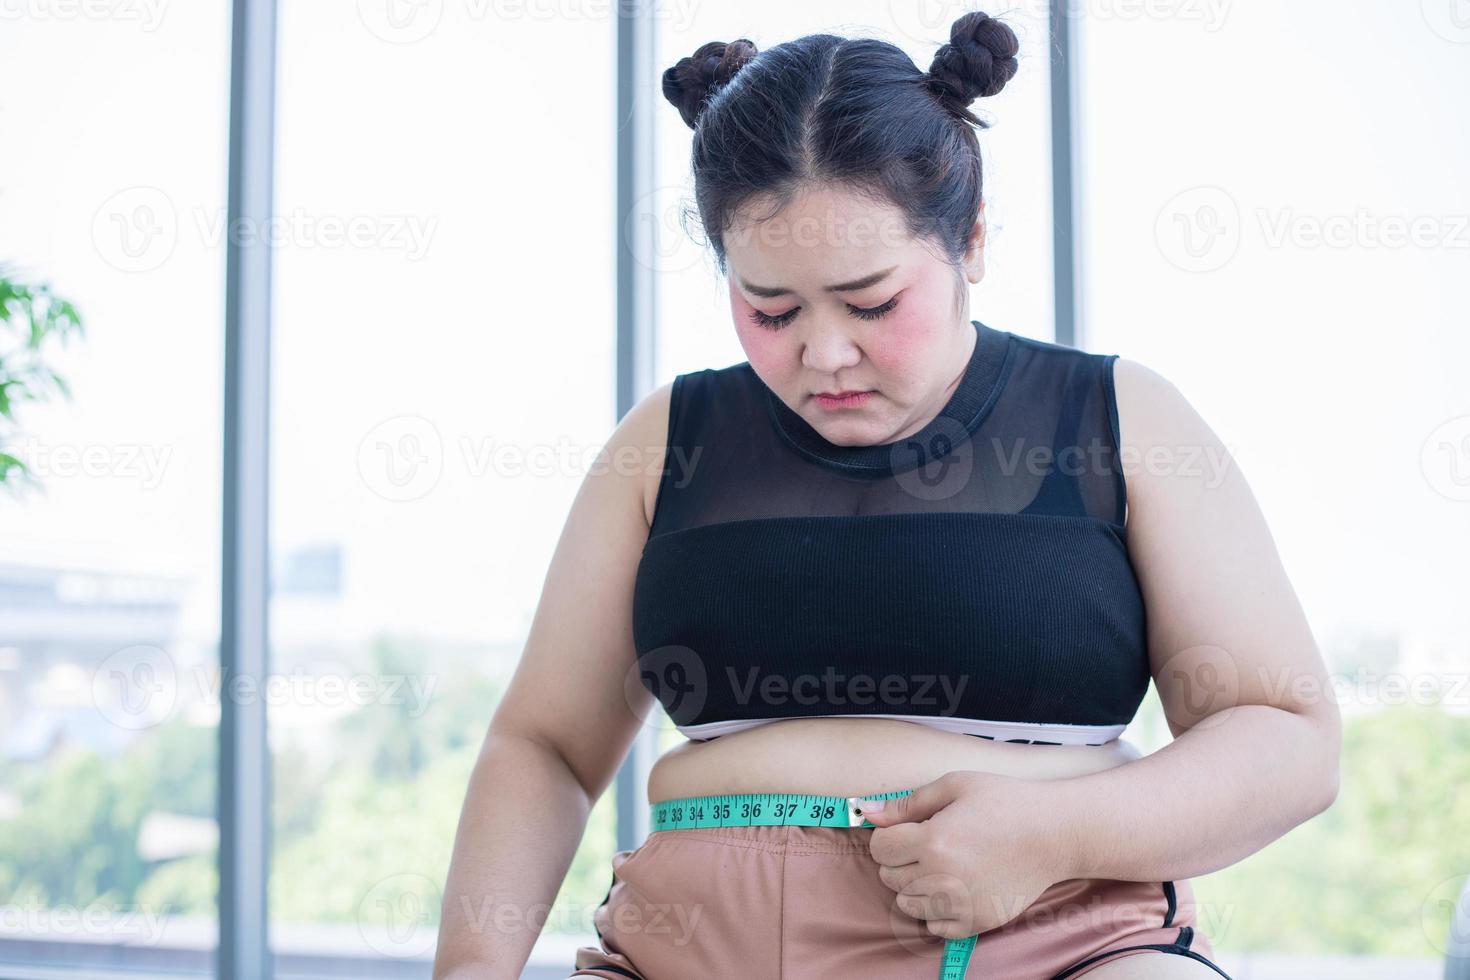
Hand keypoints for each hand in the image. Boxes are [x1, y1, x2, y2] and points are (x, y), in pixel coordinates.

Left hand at [856, 770, 1078, 938]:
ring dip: (913, 886)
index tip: (905, 830)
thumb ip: (907, 803)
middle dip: (900, 860)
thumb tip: (867, 811)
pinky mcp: (976, 923)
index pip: (880, 849)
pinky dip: (935, 910)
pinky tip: (951, 888)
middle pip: (890, 877)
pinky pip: (934, 926)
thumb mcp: (955, 786)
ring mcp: (960, 904)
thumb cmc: (1006, 802)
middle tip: (927, 845)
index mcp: (934, 840)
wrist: (1054, 834)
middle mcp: (943, 877)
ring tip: (939, 866)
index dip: (888, 836)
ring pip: (907, 905)